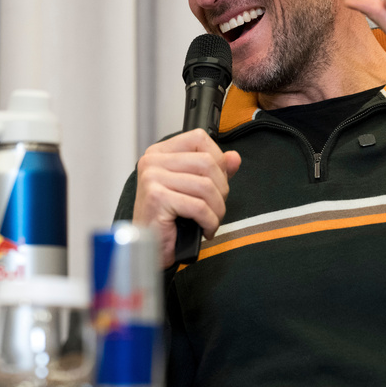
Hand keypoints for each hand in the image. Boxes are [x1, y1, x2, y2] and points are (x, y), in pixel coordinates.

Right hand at [132, 128, 240, 268]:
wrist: (151, 248)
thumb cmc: (167, 219)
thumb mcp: (193, 189)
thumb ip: (214, 170)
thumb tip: (234, 157)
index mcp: (159, 153)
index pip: (199, 138)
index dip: (217, 160)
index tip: (216, 182)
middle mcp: (152, 161)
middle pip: (206, 162)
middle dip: (221, 189)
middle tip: (215, 207)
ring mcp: (152, 178)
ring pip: (205, 185)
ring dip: (217, 209)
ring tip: (211, 220)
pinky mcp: (157, 198)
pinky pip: (199, 206)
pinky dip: (209, 222)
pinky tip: (204, 229)